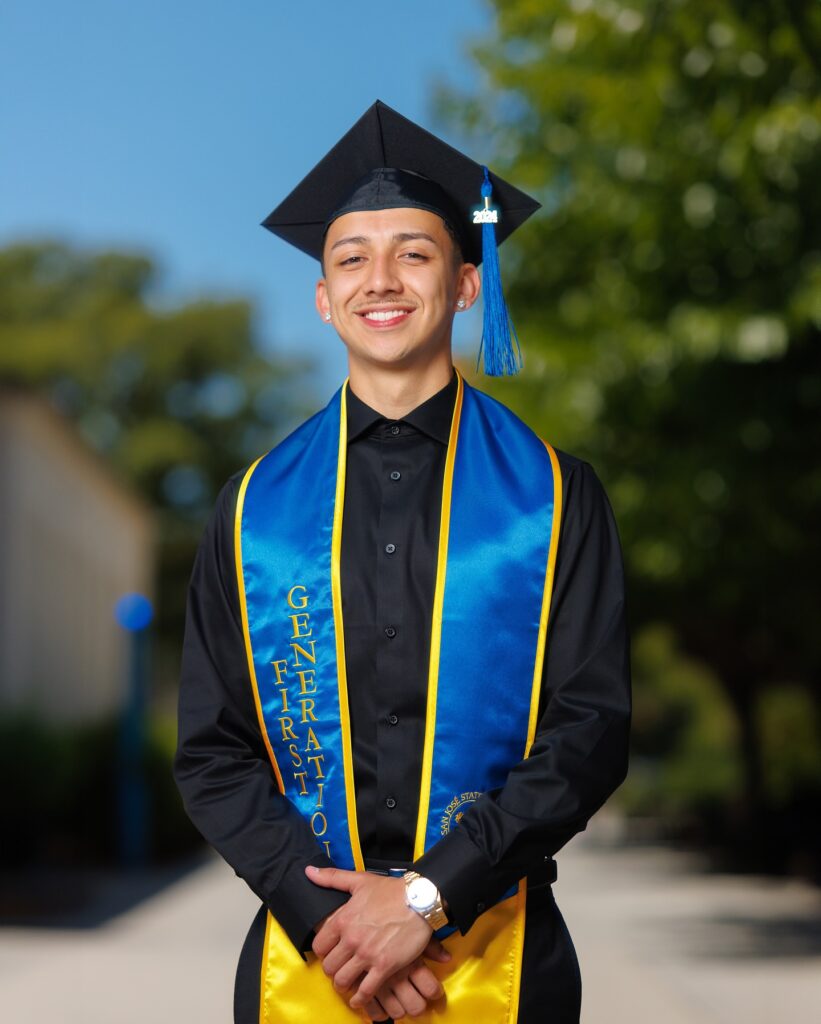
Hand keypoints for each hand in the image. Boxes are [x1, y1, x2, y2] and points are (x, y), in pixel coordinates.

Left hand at [307, 866, 449, 1015]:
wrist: (420, 900)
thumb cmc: (391, 890)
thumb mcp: (359, 881)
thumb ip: (331, 878)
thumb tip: (309, 871)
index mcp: (343, 919)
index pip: (319, 946)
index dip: (323, 951)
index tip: (331, 952)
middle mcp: (351, 939)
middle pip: (329, 967)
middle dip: (333, 970)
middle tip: (340, 968)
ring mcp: (367, 954)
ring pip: (343, 981)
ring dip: (344, 984)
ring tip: (349, 983)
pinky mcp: (384, 966)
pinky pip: (365, 991)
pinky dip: (360, 999)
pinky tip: (359, 999)